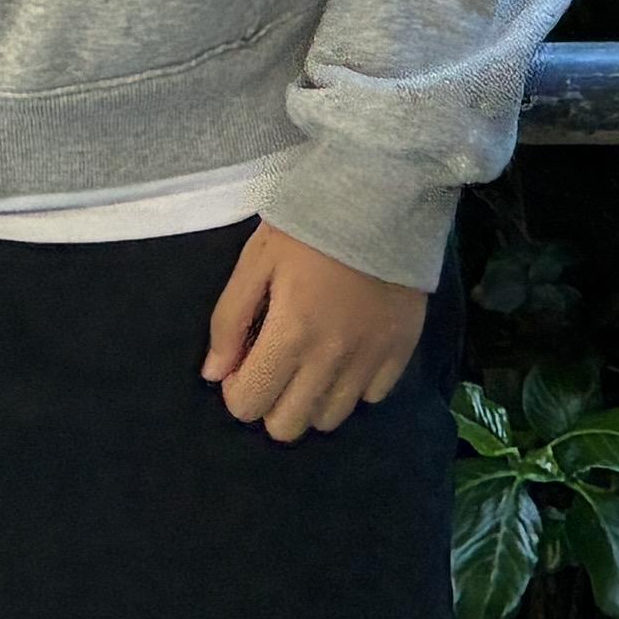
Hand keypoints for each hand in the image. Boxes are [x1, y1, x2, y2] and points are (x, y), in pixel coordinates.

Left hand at [205, 224, 433, 439]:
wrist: (385, 193)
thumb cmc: (310, 223)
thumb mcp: (256, 261)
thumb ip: (229, 321)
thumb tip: (214, 375)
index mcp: (290, 335)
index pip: (248, 404)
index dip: (236, 389)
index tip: (245, 359)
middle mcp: (332, 358)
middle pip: (288, 426)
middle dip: (270, 403)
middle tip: (275, 365)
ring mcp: (372, 357)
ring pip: (331, 418)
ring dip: (312, 399)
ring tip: (311, 362)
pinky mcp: (403, 348)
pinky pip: (373, 397)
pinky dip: (354, 385)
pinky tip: (348, 354)